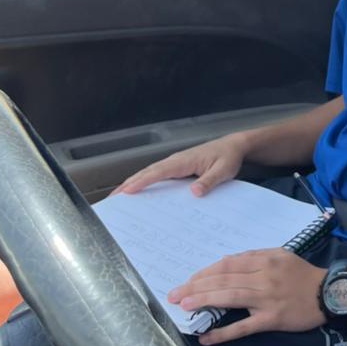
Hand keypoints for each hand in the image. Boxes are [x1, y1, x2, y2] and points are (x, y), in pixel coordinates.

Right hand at [114, 132, 249, 196]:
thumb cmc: (228, 157)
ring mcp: (175, 163)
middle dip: (129, 184)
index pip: (159, 172)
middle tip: (113, 199)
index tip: (127, 191)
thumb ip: (209, 181)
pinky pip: (157, 175)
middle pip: (148, 172)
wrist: (234, 146)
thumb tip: (194, 192)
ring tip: (118, 197)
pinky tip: (138, 192)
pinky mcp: (177, 167)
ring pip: (149, 173)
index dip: (142, 182)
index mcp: (184, 161)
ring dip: (133, 183)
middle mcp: (176, 160)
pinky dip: (144, 181)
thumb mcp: (224, 170)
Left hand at [168, 248, 324, 344]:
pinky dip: (223, 333)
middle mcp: (265, 276)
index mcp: (266, 259)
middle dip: (196, 286)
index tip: (188, 281)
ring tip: (183, 307)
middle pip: (224, 279)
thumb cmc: (303, 274)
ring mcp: (268, 299)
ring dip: (204, 301)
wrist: (331, 293)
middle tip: (174, 295)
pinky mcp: (272, 319)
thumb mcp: (281, 256)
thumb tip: (226, 264)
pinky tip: (207, 338)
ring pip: (230, 297)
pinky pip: (244, 327)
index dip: (205, 272)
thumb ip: (256, 258)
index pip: (228, 264)